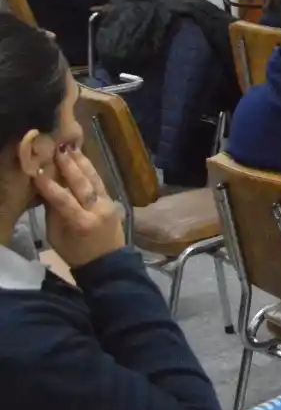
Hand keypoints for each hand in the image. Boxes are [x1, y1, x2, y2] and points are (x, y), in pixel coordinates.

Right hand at [35, 148, 124, 269]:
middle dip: (69, 165)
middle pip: (83, 184)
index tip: (38, 171)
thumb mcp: (56, 237)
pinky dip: (90, 169)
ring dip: (82, 162)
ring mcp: (108, 204)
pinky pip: (100, 182)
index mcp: (82, 223)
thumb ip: (53, 213)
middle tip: (58, 149)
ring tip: (70, 147)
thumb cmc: (76, 252)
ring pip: (94, 179)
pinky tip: (82, 159)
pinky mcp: (112, 200)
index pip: (64, 200)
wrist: (107, 262)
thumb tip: (47, 189)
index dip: (50, 186)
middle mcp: (98, 210)